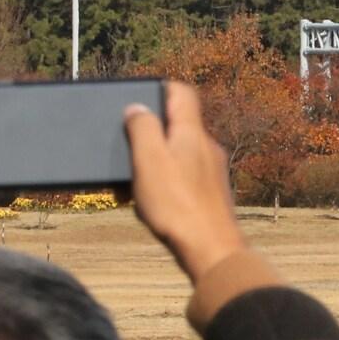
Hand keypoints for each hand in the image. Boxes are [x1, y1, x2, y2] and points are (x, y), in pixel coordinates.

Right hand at [124, 82, 244, 280]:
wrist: (211, 250)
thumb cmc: (178, 206)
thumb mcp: (149, 160)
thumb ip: (142, 128)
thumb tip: (137, 108)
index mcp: (191, 132)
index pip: (181, 92)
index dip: (158, 89)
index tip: (137, 98)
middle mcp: (206, 148)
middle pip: (176, 126)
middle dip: (148, 134)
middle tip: (127, 149)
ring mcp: (211, 172)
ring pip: (177, 156)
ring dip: (153, 164)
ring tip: (133, 185)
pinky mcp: (210, 195)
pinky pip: (182, 180)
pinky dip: (163, 186)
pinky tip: (148, 205)